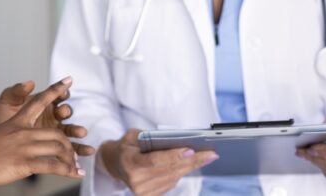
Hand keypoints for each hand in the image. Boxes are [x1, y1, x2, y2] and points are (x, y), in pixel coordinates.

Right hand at [0, 78, 84, 193]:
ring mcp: (24, 147)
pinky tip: (75, 173)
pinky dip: (67, 170)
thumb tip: (27, 95)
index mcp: (17, 121)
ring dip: (71, 158)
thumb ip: (15, 122)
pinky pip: (53, 165)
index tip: (69, 80)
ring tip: (76, 165)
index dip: (56, 90)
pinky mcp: (24, 163)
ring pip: (58, 147)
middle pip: (57, 131)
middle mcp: (23, 131)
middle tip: (76, 150)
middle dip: (70, 140)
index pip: (40, 100)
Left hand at [0, 80, 94, 156]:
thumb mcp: (6, 103)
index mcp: (41, 103)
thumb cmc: (0, 118)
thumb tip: (29, 83)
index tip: (64, 90)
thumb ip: (16, 92)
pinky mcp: (54, 146)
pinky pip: (70, 148)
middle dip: (66, 111)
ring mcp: (54, 131)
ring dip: (77, 130)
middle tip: (63, 112)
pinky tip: (86, 152)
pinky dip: (79, 149)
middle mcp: (50, 115)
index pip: (55, 95)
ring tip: (81, 133)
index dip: (61, 91)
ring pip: (69, 130)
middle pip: (64, 111)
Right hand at [100, 129, 217, 195]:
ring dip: (191, 167)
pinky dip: (183, 172)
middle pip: (169, 170)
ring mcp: (143, 192)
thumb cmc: (127, 146)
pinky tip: (193, 164)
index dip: (174, 156)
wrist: (115, 164)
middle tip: (210, 153)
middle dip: (192, 161)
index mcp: (129, 162)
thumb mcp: (132, 135)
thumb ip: (149, 136)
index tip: (190, 150)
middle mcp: (136, 181)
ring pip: (174, 178)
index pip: (155, 161)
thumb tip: (174, 139)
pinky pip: (172, 183)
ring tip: (207, 157)